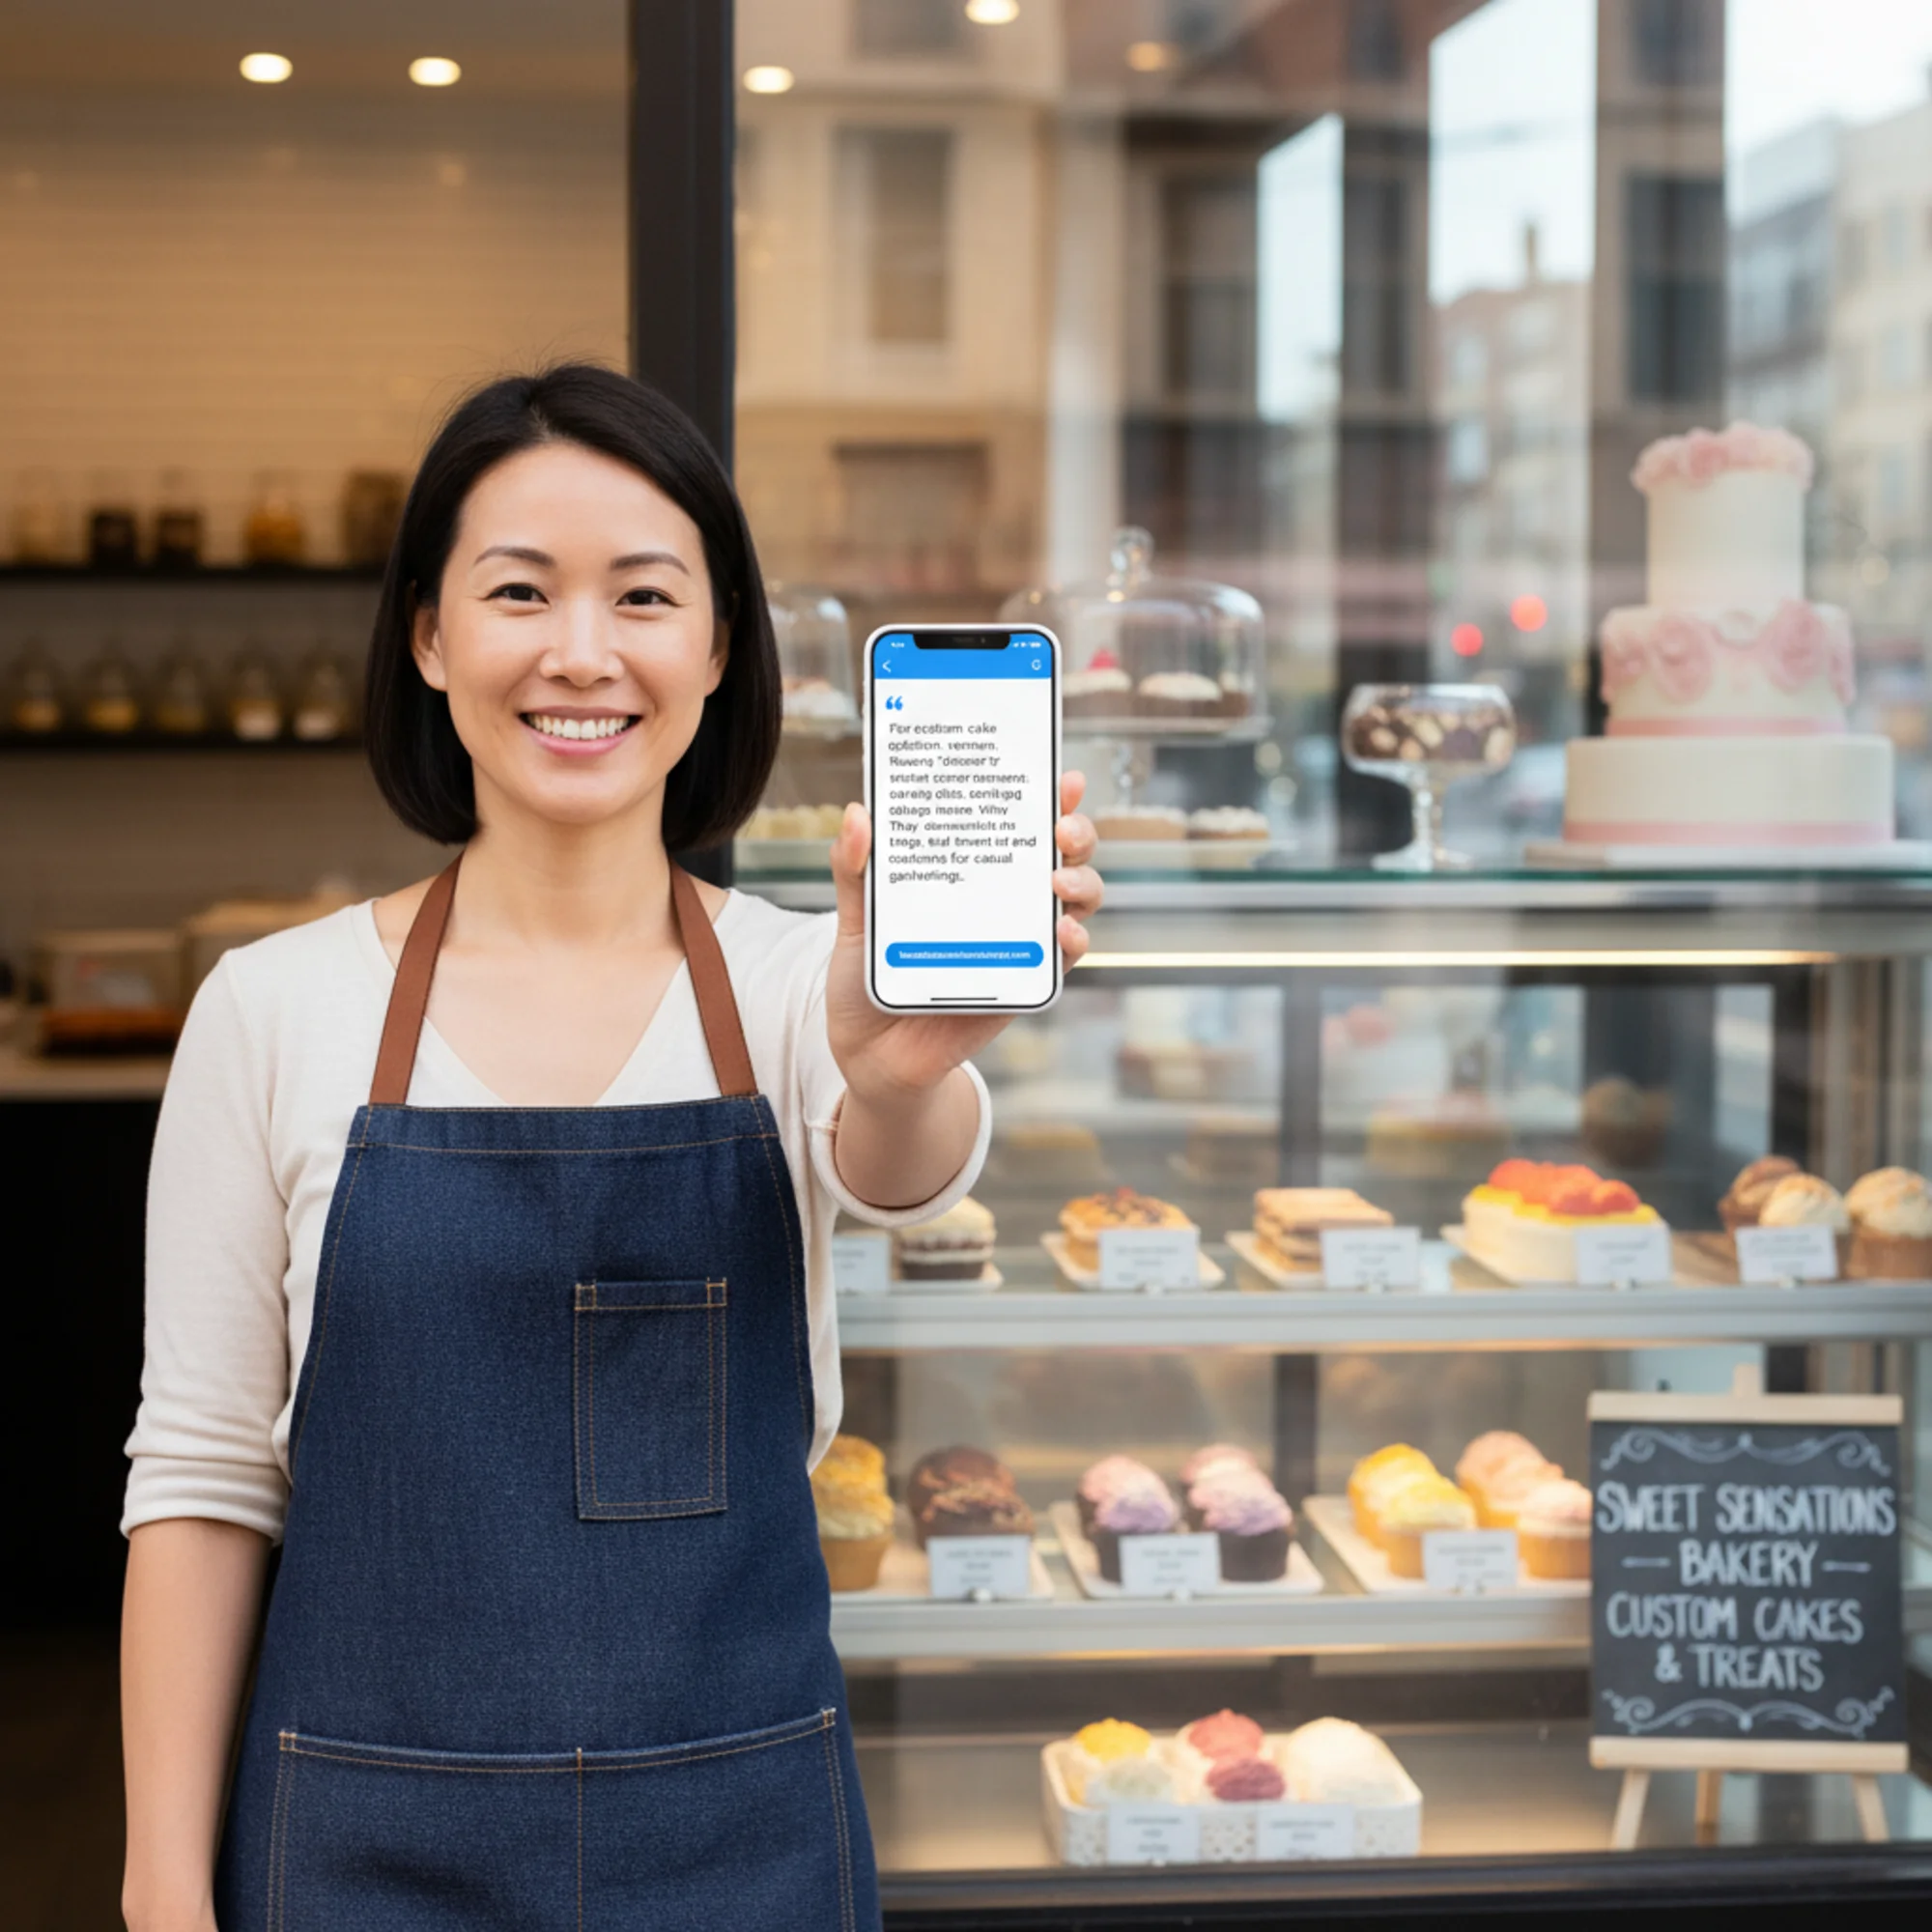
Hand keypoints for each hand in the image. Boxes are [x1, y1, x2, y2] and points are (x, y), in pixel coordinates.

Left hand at [825, 770, 1103, 1100]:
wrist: (869, 1052)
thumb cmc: (867, 978)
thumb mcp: (854, 919)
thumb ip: (854, 869)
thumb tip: (856, 814)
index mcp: (971, 873)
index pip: (1017, 823)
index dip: (1049, 796)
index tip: (1064, 777)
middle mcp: (1004, 900)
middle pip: (1062, 854)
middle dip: (1076, 831)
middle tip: (1061, 825)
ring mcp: (1019, 941)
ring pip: (1076, 901)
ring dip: (1082, 881)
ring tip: (1058, 877)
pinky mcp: (1022, 984)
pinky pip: (1061, 962)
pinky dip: (1073, 942)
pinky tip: (1063, 931)